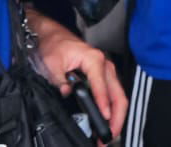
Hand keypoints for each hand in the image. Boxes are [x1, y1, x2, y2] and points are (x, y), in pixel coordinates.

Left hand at [36, 27, 125, 141]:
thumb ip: (60, 80)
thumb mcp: (52, 63)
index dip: (104, 104)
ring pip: (118, 95)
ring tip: (108, 133)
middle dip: (116, 117)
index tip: (104, 118)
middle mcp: (104, 64)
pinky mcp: (102, 75)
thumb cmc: (54, 44)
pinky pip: (112, 93)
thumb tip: (67, 93)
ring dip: (116, 115)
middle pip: (118, 94)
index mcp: (93, 59)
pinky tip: (107, 121)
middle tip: (109, 135)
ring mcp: (105, 70)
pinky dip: (112, 108)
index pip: (102, 86)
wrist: (52, 34)